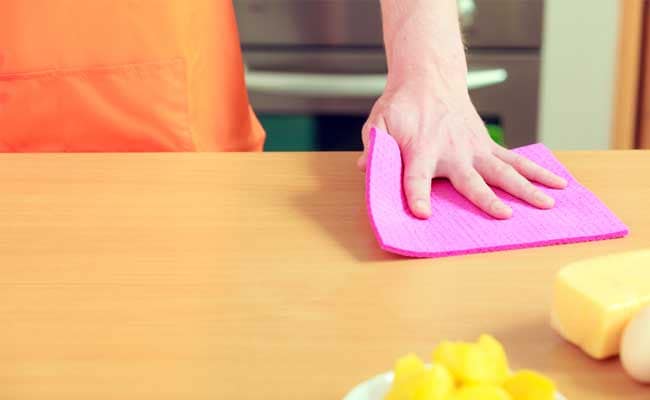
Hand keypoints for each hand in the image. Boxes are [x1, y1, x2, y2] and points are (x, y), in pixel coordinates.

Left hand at [358, 78, 567, 219]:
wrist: (429, 80)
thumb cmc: (402, 107)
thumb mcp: (379, 123)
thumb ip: (374, 145)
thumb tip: (366, 168)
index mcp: (421, 150)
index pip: (416, 177)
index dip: (417, 195)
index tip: (423, 213)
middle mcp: (452, 152)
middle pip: (473, 180)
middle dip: (488, 199)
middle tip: (506, 216)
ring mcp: (474, 149)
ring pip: (505, 171)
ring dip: (527, 187)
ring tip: (549, 204)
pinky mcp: (487, 146)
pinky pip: (515, 160)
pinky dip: (537, 171)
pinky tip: (558, 183)